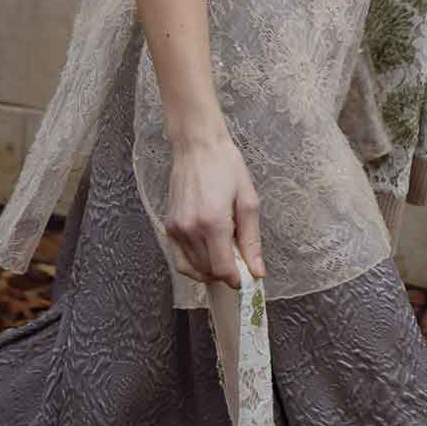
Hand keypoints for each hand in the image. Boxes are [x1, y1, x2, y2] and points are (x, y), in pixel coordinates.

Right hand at [164, 132, 265, 290]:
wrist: (198, 147)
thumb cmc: (226, 167)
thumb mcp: (248, 200)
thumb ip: (251, 240)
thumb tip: (257, 271)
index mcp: (213, 222)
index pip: (223, 269)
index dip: (237, 278)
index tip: (248, 275)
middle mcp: (190, 230)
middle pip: (208, 271)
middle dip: (226, 272)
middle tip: (240, 257)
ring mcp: (176, 229)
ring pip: (194, 268)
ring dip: (211, 268)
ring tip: (225, 250)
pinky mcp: (169, 227)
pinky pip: (180, 259)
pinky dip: (195, 264)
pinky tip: (208, 253)